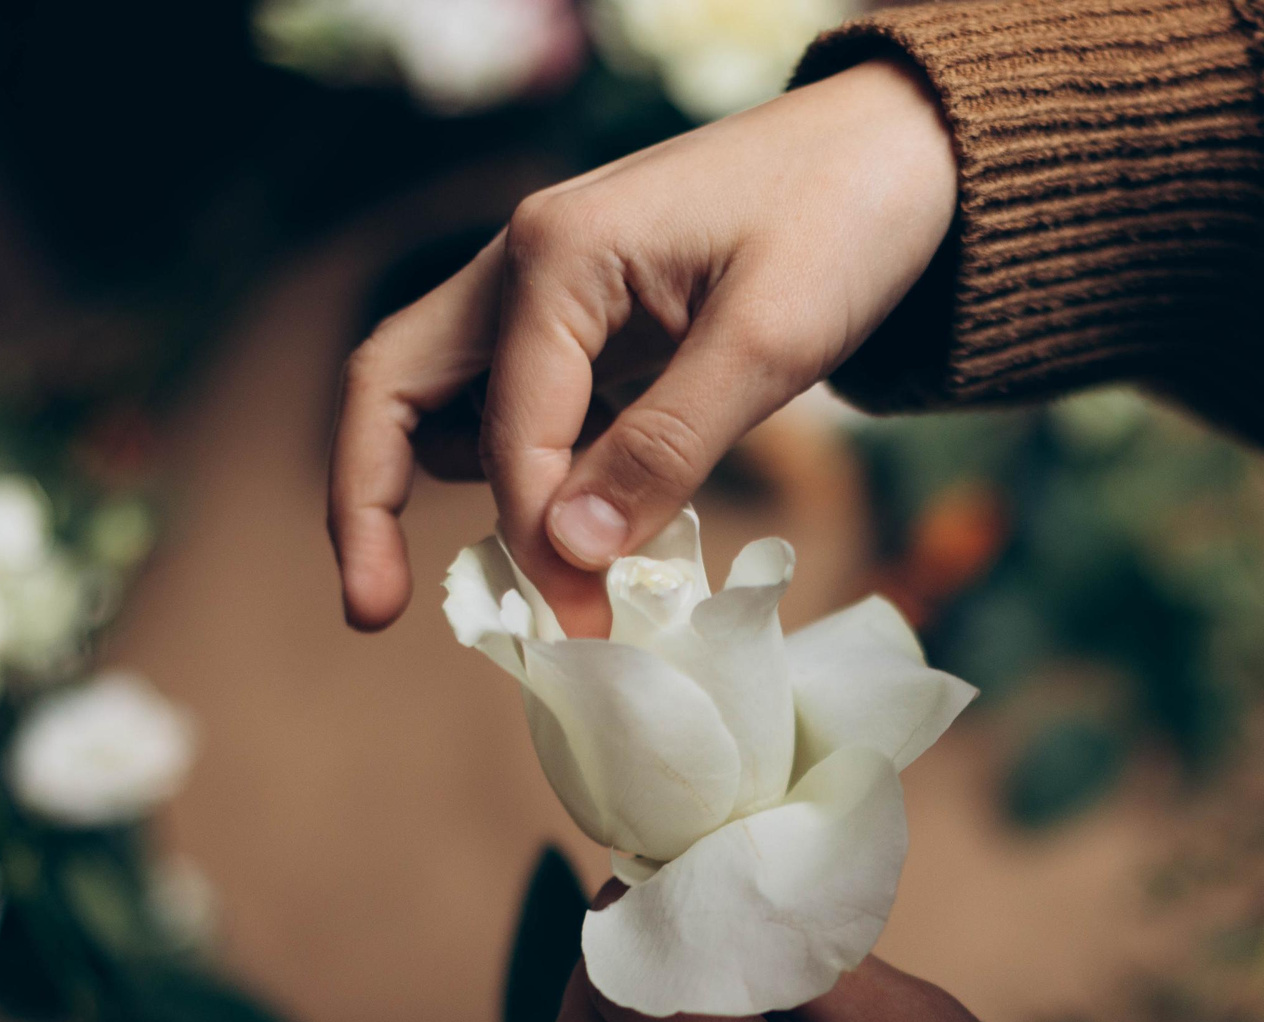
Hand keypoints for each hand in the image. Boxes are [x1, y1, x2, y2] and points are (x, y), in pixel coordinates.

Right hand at [327, 58, 957, 636]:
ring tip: (522, 578)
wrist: (898, 153)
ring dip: (451, 486)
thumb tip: (572, 553)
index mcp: (558, 254)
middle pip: (392, 386)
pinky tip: (577, 522)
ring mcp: (544, 287)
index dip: (539, 542)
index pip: (511, 433)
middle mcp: (523, 262)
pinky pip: (512, 401)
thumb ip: (667, 447)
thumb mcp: (771, 342)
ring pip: (443, 397)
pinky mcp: (582, 317)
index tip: (583, 626)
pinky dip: (521, 467)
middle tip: (369, 614)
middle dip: (365, 502)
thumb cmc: (844, 221)